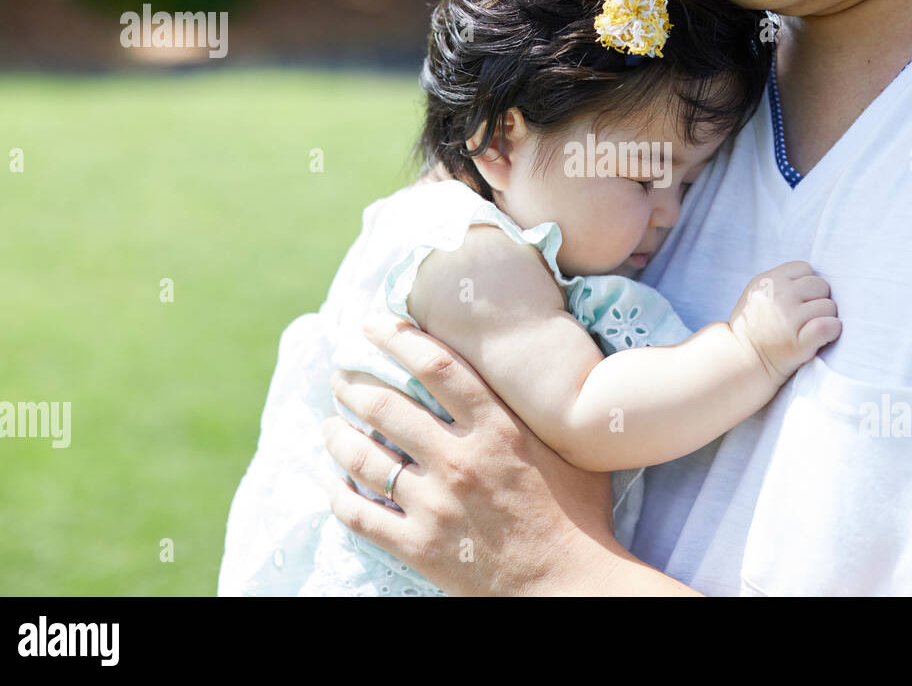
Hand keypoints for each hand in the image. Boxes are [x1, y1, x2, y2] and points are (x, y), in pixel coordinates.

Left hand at [320, 317, 624, 595]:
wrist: (570, 587)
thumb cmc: (580, 518)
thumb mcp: (569, 451)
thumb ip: (538, 412)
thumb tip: (528, 372)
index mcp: (498, 430)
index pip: (437, 368)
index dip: (399, 339)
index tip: (373, 324)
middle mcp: (459, 460)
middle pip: (387, 408)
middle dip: (354, 385)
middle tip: (341, 376)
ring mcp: (435, 505)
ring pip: (364, 458)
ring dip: (338, 435)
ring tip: (330, 424)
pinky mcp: (419, 547)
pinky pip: (360, 515)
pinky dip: (339, 494)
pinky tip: (333, 481)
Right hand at [728, 261, 840, 382]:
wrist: (741, 361)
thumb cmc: (753, 328)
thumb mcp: (756, 294)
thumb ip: (779, 282)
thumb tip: (812, 277)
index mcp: (768, 281)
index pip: (805, 268)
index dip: (807, 284)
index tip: (800, 299)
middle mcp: (779, 296)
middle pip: (820, 285)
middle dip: (817, 299)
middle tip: (806, 316)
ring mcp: (789, 318)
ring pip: (829, 306)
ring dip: (825, 317)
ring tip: (809, 328)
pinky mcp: (800, 342)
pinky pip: (830, 326)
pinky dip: (833, 330)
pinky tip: (824, 336)